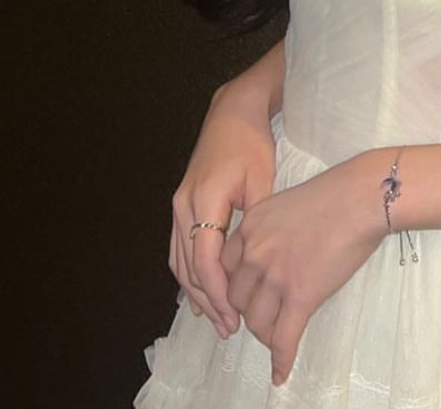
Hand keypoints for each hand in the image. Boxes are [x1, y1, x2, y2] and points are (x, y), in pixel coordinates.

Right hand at [170, 80, 276, 339]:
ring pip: (179, 260)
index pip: (205, 260)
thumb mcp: (262, 181)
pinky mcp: (181, 204)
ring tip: (215, 318)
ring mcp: (178, 205)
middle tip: (227, 328)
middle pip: (188, 266)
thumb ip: (256, 222)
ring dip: (195, 291)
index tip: (234, 317)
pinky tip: (199, 292)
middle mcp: (183, 206)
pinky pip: (179, 247)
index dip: (218, 293)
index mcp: (204, 200)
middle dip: (207, 300)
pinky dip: (188, 273)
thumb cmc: (251, 144)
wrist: (232, 112)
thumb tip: (257, 263)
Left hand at [221, 149, 385, 384]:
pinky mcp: (301, 296)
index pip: (226, 269)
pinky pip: (284, 338)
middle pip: (237, 299)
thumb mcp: (287, 202)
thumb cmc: (335, 194)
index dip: (236, 287)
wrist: (360, 198)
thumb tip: (278, 249)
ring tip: (278, 337)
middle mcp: (255, 253)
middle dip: (250, 311)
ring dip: (266, 334)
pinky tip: (281, 373)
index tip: (248, 295)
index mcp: (251, 227)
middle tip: (267, 314)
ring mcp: (276, 276)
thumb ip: (272, 228)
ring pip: (257, 322)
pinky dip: (281, 359)